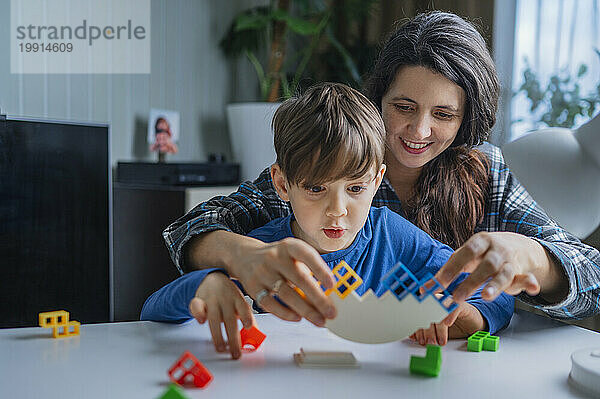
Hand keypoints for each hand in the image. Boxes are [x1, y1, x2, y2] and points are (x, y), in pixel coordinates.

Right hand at [188, 272, 254, 358]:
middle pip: (229, 319)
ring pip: (214, 318)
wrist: (211, 278)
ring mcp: (211, 300)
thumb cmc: (229, 295)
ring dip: (217, 335)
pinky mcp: (198, 301)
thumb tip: (255, 336)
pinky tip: (201, 322)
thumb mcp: (240, 302)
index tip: (249, 326)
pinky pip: (196, 306)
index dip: (246, 316)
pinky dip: (198, 314)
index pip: (243, 308)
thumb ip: (246, 317)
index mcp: (237, 298)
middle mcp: (225, 299)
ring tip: (221, 348)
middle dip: (233, 338)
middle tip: (236, 353)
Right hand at [231, 237, 336, 326]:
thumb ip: (308, 272)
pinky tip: (298, 318)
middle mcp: (275, 257)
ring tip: (319, 320)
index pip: (307, 255)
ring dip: (305, 310)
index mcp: (289, 246)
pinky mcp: (253, 288)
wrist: (245, 257)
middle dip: (317, 298)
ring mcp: (262, 272)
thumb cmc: (278, 260)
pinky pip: (270, 304)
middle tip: (331, 312)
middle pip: (299, 279)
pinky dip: (285, 313)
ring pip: (286, 294)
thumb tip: (327, 296)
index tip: (332, 285)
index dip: (320, 270)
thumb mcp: (292, 257)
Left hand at [409, 300, 484, 345]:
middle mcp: (436, 300)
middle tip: (427, 343)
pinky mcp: (461, 304)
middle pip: (427, 313)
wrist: (470, 321)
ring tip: (438, 341)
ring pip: (439, 311)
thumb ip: (424, 329)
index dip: (415, 326)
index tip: (414, 338)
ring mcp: (448, 301)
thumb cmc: (450, 324)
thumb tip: (412, 336)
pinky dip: (450, 315)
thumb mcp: (434, 329)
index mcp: (426, 304)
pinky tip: (448, 324)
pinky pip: (454, 307)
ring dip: (438, 328)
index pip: (417, 314)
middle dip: (426, 330)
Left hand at [434, 232, 551, 302]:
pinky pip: (527, 277)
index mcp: (478, 242)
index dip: (451, 269)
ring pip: (504, 273)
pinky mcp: (521, 272)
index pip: (463, 255)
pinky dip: (530, 283)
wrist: (516, 245)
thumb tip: (424, 289)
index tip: (437, 284)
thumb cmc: (482, 255)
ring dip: (495, 286)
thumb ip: (448, 272)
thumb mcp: (466, 257)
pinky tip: (532, 288)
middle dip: (470, 282)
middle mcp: (495, 250)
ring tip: (486, 296)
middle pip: (484, 265)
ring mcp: (509, 261)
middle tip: (456, 298)